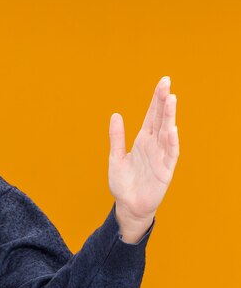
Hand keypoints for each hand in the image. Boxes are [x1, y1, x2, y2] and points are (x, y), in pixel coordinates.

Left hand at [108, 76, 179, 236]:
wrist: (128, 205)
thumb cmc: (123, 183)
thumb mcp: (115, 157)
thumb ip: (117, 137)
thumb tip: (116, 115)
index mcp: (142, 140)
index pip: (152, 116)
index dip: (156, 100)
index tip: (162, 82)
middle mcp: (154, 145)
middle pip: (161, 119)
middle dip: (163, 101)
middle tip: (167, 82)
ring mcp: (161, 157)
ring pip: (167, 133)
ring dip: (170, 116)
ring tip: (171, 99)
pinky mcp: (165, 171)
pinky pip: (170, 154)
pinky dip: (171, 142)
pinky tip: (172, 129)